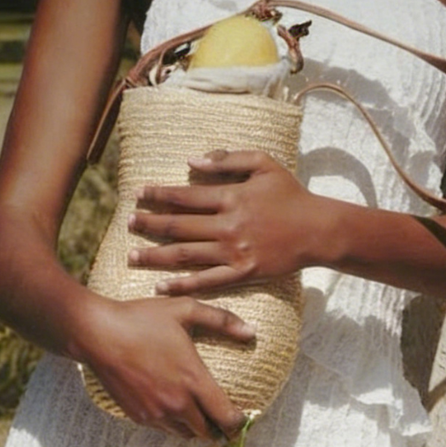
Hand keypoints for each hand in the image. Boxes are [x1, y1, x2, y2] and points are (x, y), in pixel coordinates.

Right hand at [77, 293, 252, 439]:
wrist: (97, 334)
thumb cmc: (141, 319)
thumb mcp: (185, 310)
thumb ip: (222, 320)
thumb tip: (251, 332)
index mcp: (193, 380)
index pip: (227, 417)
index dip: (238, 423)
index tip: (242, 419)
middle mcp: (177, 403)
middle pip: (208, 432)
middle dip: (218, 427)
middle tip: (222, 419)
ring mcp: (156, 413)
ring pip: (186, 434)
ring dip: (195, 427)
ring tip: (199, 414)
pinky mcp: (139, 417)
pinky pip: (164, 429)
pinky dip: (173, 423)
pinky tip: (172, 407)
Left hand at [127, 150, 319, 295]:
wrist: (318, 230)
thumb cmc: (291, 194)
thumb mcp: (264, 164)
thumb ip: (228, 160)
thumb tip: (191, 160)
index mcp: (231, 197)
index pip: (185, 195)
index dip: (158, 194)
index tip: (137, 194)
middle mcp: (228, 226)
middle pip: (178, 226)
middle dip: (149, 224)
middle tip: (127, 223)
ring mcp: (234, 252)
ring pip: (185, 255)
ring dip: (155, 255)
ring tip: (132, 255)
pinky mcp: (243, 274)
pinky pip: (206, 281)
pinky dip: (182, 285)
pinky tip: (161, 287)